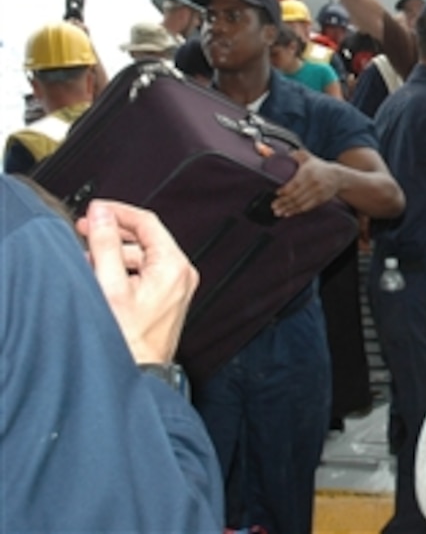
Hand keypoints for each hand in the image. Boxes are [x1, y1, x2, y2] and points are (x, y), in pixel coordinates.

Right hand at [76, 200, 198, 364]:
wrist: (139, 373)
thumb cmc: (129, 339)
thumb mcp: (110, 285)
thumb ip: (106, 245)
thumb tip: (103, 215)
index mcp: (174, 266)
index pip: (148, 222)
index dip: (119, 212)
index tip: (97, 209)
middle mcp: (181, 274)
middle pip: (145, 239)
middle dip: (113, 234)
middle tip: (86, 230)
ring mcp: (177, 287)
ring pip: (142, 257)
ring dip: (114, 254)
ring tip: (87, 258)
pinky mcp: (168, 299)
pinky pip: (145, 273)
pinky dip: (123, 270)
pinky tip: (102, 275)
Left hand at [272, 149, 340, 216]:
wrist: (338, 176)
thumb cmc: (319, 167)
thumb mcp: (309, 157)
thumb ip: (297, 154)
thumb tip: (284, 153)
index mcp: (308, 173)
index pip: (294, 184)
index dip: (285, 190)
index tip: (276, 194)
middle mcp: (313, 183)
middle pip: (295, 195)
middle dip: (283, 202)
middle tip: (273, 206)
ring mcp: (317, 192)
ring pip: (300, 203)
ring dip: (288, 209)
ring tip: (278, 212)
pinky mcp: (320, 200)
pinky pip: (306, 207)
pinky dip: (296, 211)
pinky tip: (288, 213)